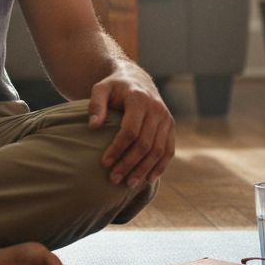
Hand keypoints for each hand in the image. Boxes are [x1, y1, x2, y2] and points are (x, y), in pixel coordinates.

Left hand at [87, 71, 174, 186]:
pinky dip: (160, 166)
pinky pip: (169, 150)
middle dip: (129, 164)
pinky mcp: (170, 126)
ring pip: (158, 150)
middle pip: (145, 144)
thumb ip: (96, 105)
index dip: (117, 149)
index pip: (130, 131)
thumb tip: (93, 126)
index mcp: (139, 99)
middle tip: (113, 179)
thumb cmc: (114, 87)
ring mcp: (166, 118)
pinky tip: (148, 179)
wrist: (137, 79)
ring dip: (144, 170)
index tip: (104, 163)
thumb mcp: (101, 89)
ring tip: (128, 184)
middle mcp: (156, 109)